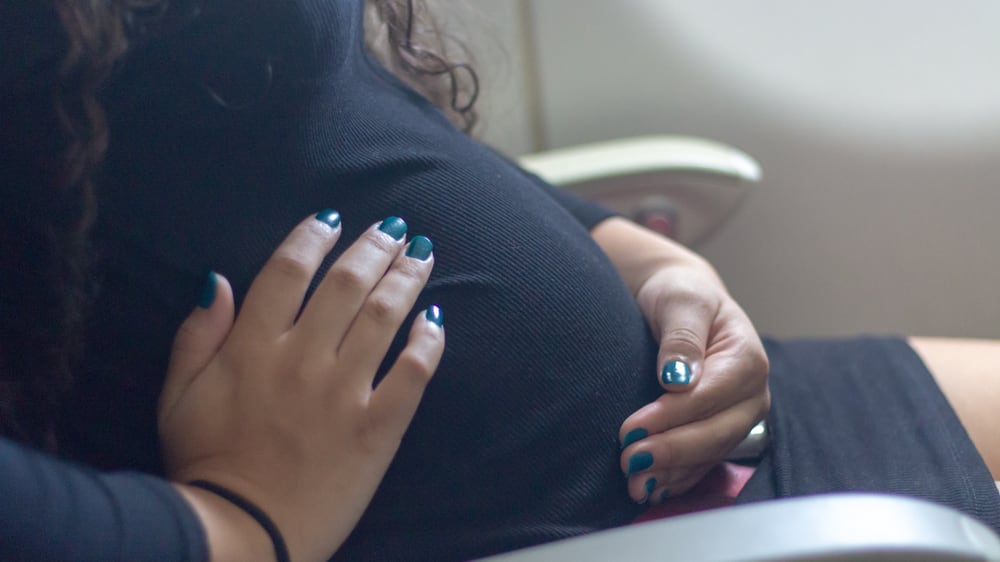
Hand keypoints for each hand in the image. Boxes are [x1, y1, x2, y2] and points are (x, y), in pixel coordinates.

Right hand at [158, 213, 444, 560]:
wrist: (242, 535)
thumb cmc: (205, 465)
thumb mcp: (176, 396)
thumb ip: (197, 335)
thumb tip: (217, 279)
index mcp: (252, 347)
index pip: (288, 271)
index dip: (312, 237)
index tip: (332, 218)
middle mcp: (302, 359)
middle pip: (346, 284)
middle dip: (374, 247)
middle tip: (394, 228)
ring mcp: (344, 392)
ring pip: (384, 317)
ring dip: (407, 278)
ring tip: (423, 253)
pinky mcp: (377, 428)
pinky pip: (414, 373)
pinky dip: (430, 340)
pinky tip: (437, 318)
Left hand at [618, 257, 768, 503]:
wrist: (681, 303)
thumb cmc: (680, 296)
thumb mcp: (680, 301)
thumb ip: (682, 336)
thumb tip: (677, 377)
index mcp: (747, 358)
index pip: (711, 396)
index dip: (672, 416)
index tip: (632, 428)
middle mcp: (751, 394)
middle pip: (715, 432)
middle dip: (672, 450)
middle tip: (630, 460)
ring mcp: (738, 417)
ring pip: (710, 453)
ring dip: (673, 472)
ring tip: (634, 484)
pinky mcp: (721, 432)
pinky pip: (703, 462)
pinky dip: (677, 478)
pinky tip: (651, 488)